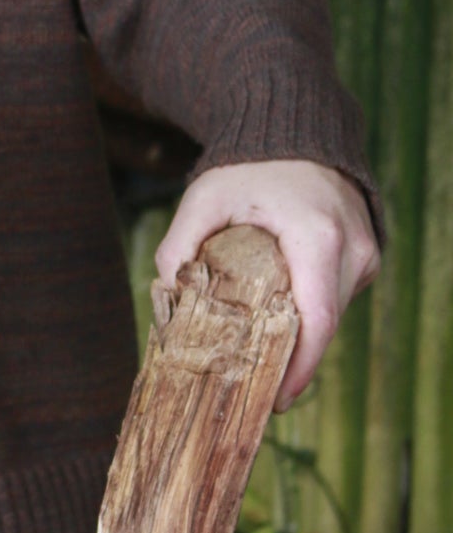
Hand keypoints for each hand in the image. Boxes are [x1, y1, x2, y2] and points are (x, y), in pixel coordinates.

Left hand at [155, 160, 380, 411]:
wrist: (292, 132)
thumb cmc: (247, 168)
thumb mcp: (203, 198)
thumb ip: (178, 246)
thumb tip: (166, 297)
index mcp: (317, 236)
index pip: (318, 318)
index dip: (300, 367)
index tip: (278, 399)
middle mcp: (353, 246)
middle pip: (326, 324)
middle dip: (294, 360)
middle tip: (256, 389)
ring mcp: (365, 252)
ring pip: (335, 314)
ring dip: (302, 337)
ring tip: (261, 359)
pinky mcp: (365, 255)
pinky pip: (339, 297)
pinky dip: (311, 313)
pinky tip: (278, 320)